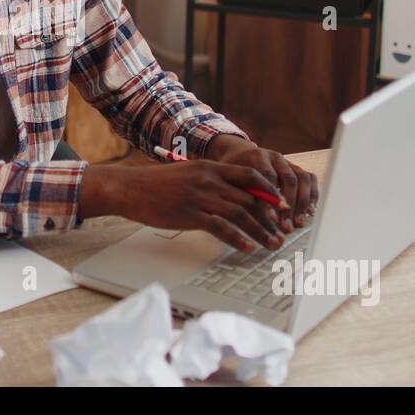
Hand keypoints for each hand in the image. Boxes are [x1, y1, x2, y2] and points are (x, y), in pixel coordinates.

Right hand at [79, 162, 288, 252]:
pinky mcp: (191, 215)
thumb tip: (234, 194)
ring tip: (271, 243)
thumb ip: (212, 180)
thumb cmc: (158, 183)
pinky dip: (239, 239)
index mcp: (211, 167)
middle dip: (270, 217)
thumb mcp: (189, 172)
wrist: (131, 188)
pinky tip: (248, 247)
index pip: (251, 175)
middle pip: (250, 198)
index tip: (283, 205)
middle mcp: (210, 180)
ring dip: (260, 231)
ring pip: (241, 214)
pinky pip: (221, 228)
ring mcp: (201, 197)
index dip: (270, 190)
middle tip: (282, 231)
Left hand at [207, 135, 318, 230]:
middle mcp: (275, 157)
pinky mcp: (295, 167)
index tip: (272, 220)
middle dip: (290, 206)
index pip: (268, 178)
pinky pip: (309, 179)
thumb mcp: (230, 181)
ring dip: (303, 203)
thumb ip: (241, 195)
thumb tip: (248, 221)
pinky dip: (312, 195)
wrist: (239, 154)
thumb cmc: (232, 173)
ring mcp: (287, 161)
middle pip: (289, 179)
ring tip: (299, 223)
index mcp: (257, 156)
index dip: (271, 200)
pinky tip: (310, 212)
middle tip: (287, 227)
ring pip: (302, 178)